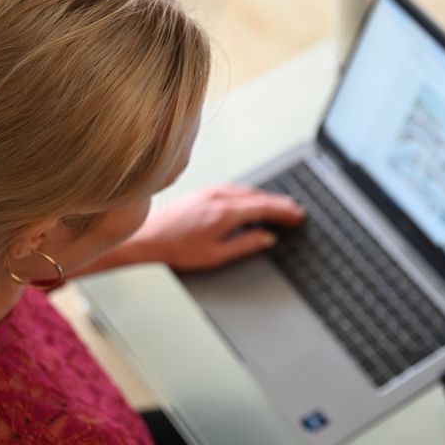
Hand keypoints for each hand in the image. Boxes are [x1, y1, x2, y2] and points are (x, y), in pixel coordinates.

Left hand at [129, 185, 303, 270]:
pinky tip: (250, 200)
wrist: (146, 237)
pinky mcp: (201, 192)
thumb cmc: (176, 249)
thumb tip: (266, 239)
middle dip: (278, 203)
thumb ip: (245, 245)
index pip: (263, 208)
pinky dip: (249, 194)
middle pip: (258, 197)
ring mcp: (209, 192)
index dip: (283, 212)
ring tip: (278, 205)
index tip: (297, 215)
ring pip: (246, 190)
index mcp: (225, 213)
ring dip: (264, 197)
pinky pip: (233, 189)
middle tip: (295, 210)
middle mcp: (219, 197)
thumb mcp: (216, 255)